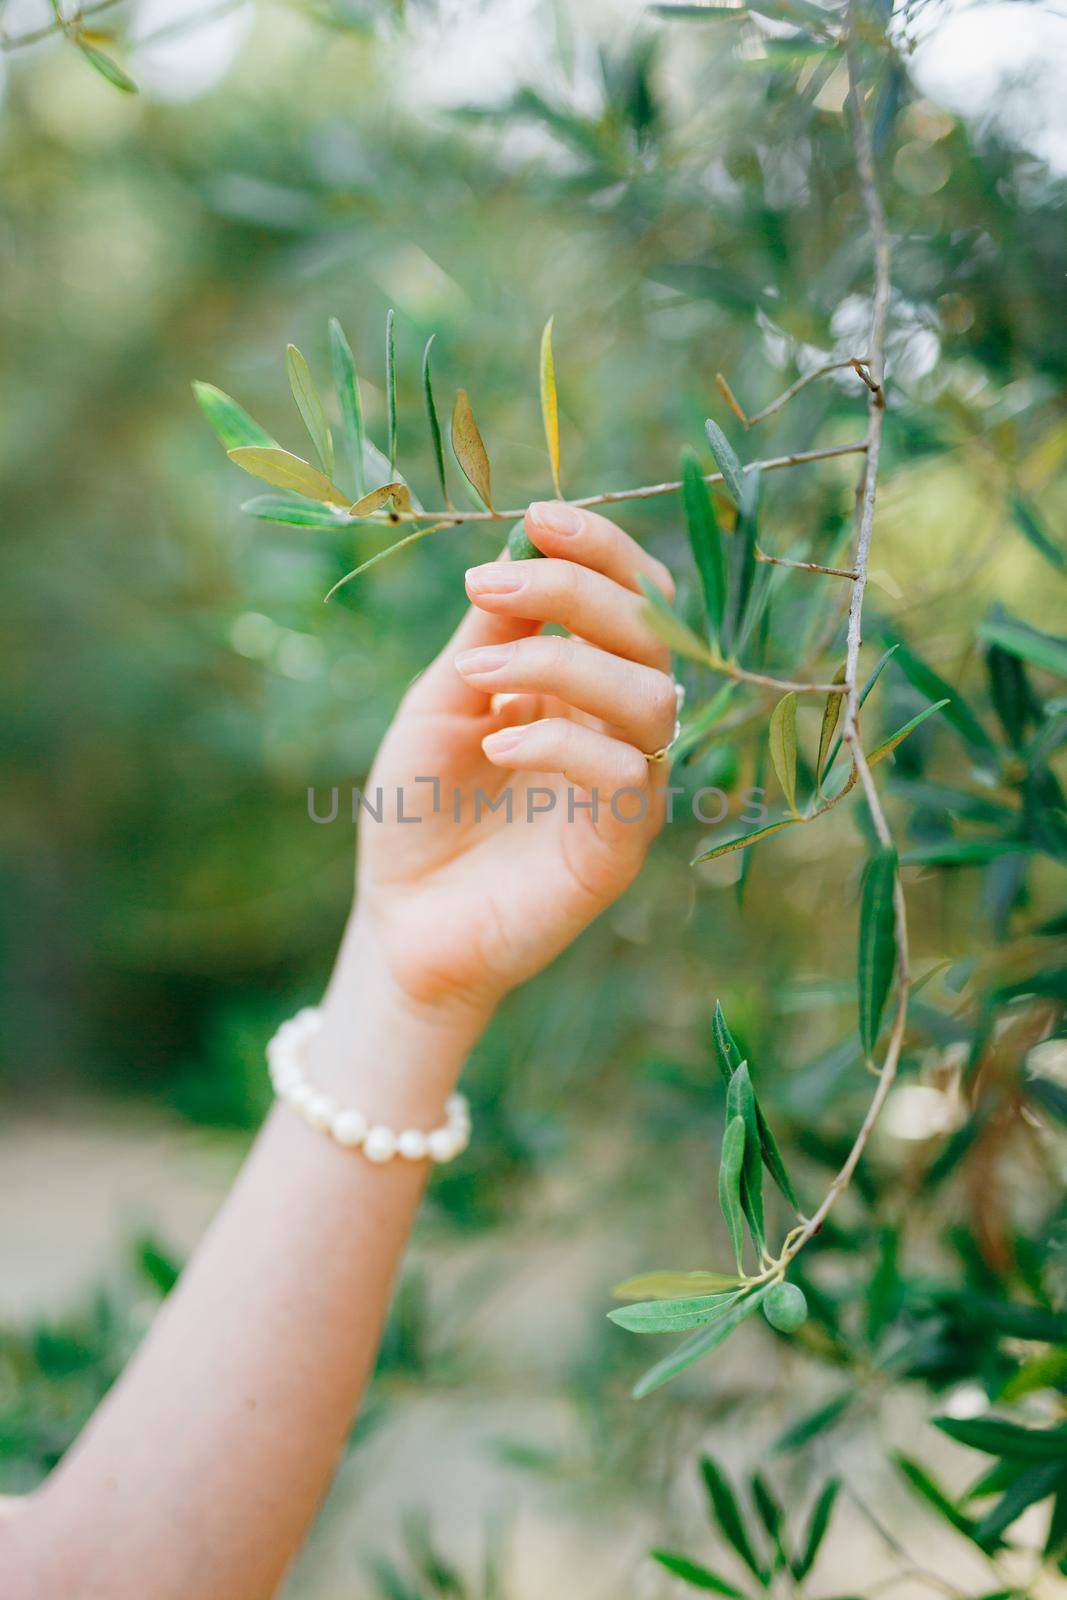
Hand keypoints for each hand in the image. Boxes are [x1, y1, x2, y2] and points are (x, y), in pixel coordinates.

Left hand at [342, 500, 677, 1027]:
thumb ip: (490, 638)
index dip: (601, 549)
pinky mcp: (619, 846)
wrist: (403, 923)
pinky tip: (496, 740)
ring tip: (478, 680)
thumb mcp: (441, 703)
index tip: (539, 518)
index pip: (631, 598)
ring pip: (653, 698)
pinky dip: (561, 740)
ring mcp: (626, 786)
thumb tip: (523, 550)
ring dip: (566, 664)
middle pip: (652, 634)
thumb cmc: (418, 809)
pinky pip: (626, 773)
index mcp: (582, 681)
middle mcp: (617, 725)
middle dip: (577, 592)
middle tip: (490, 588)